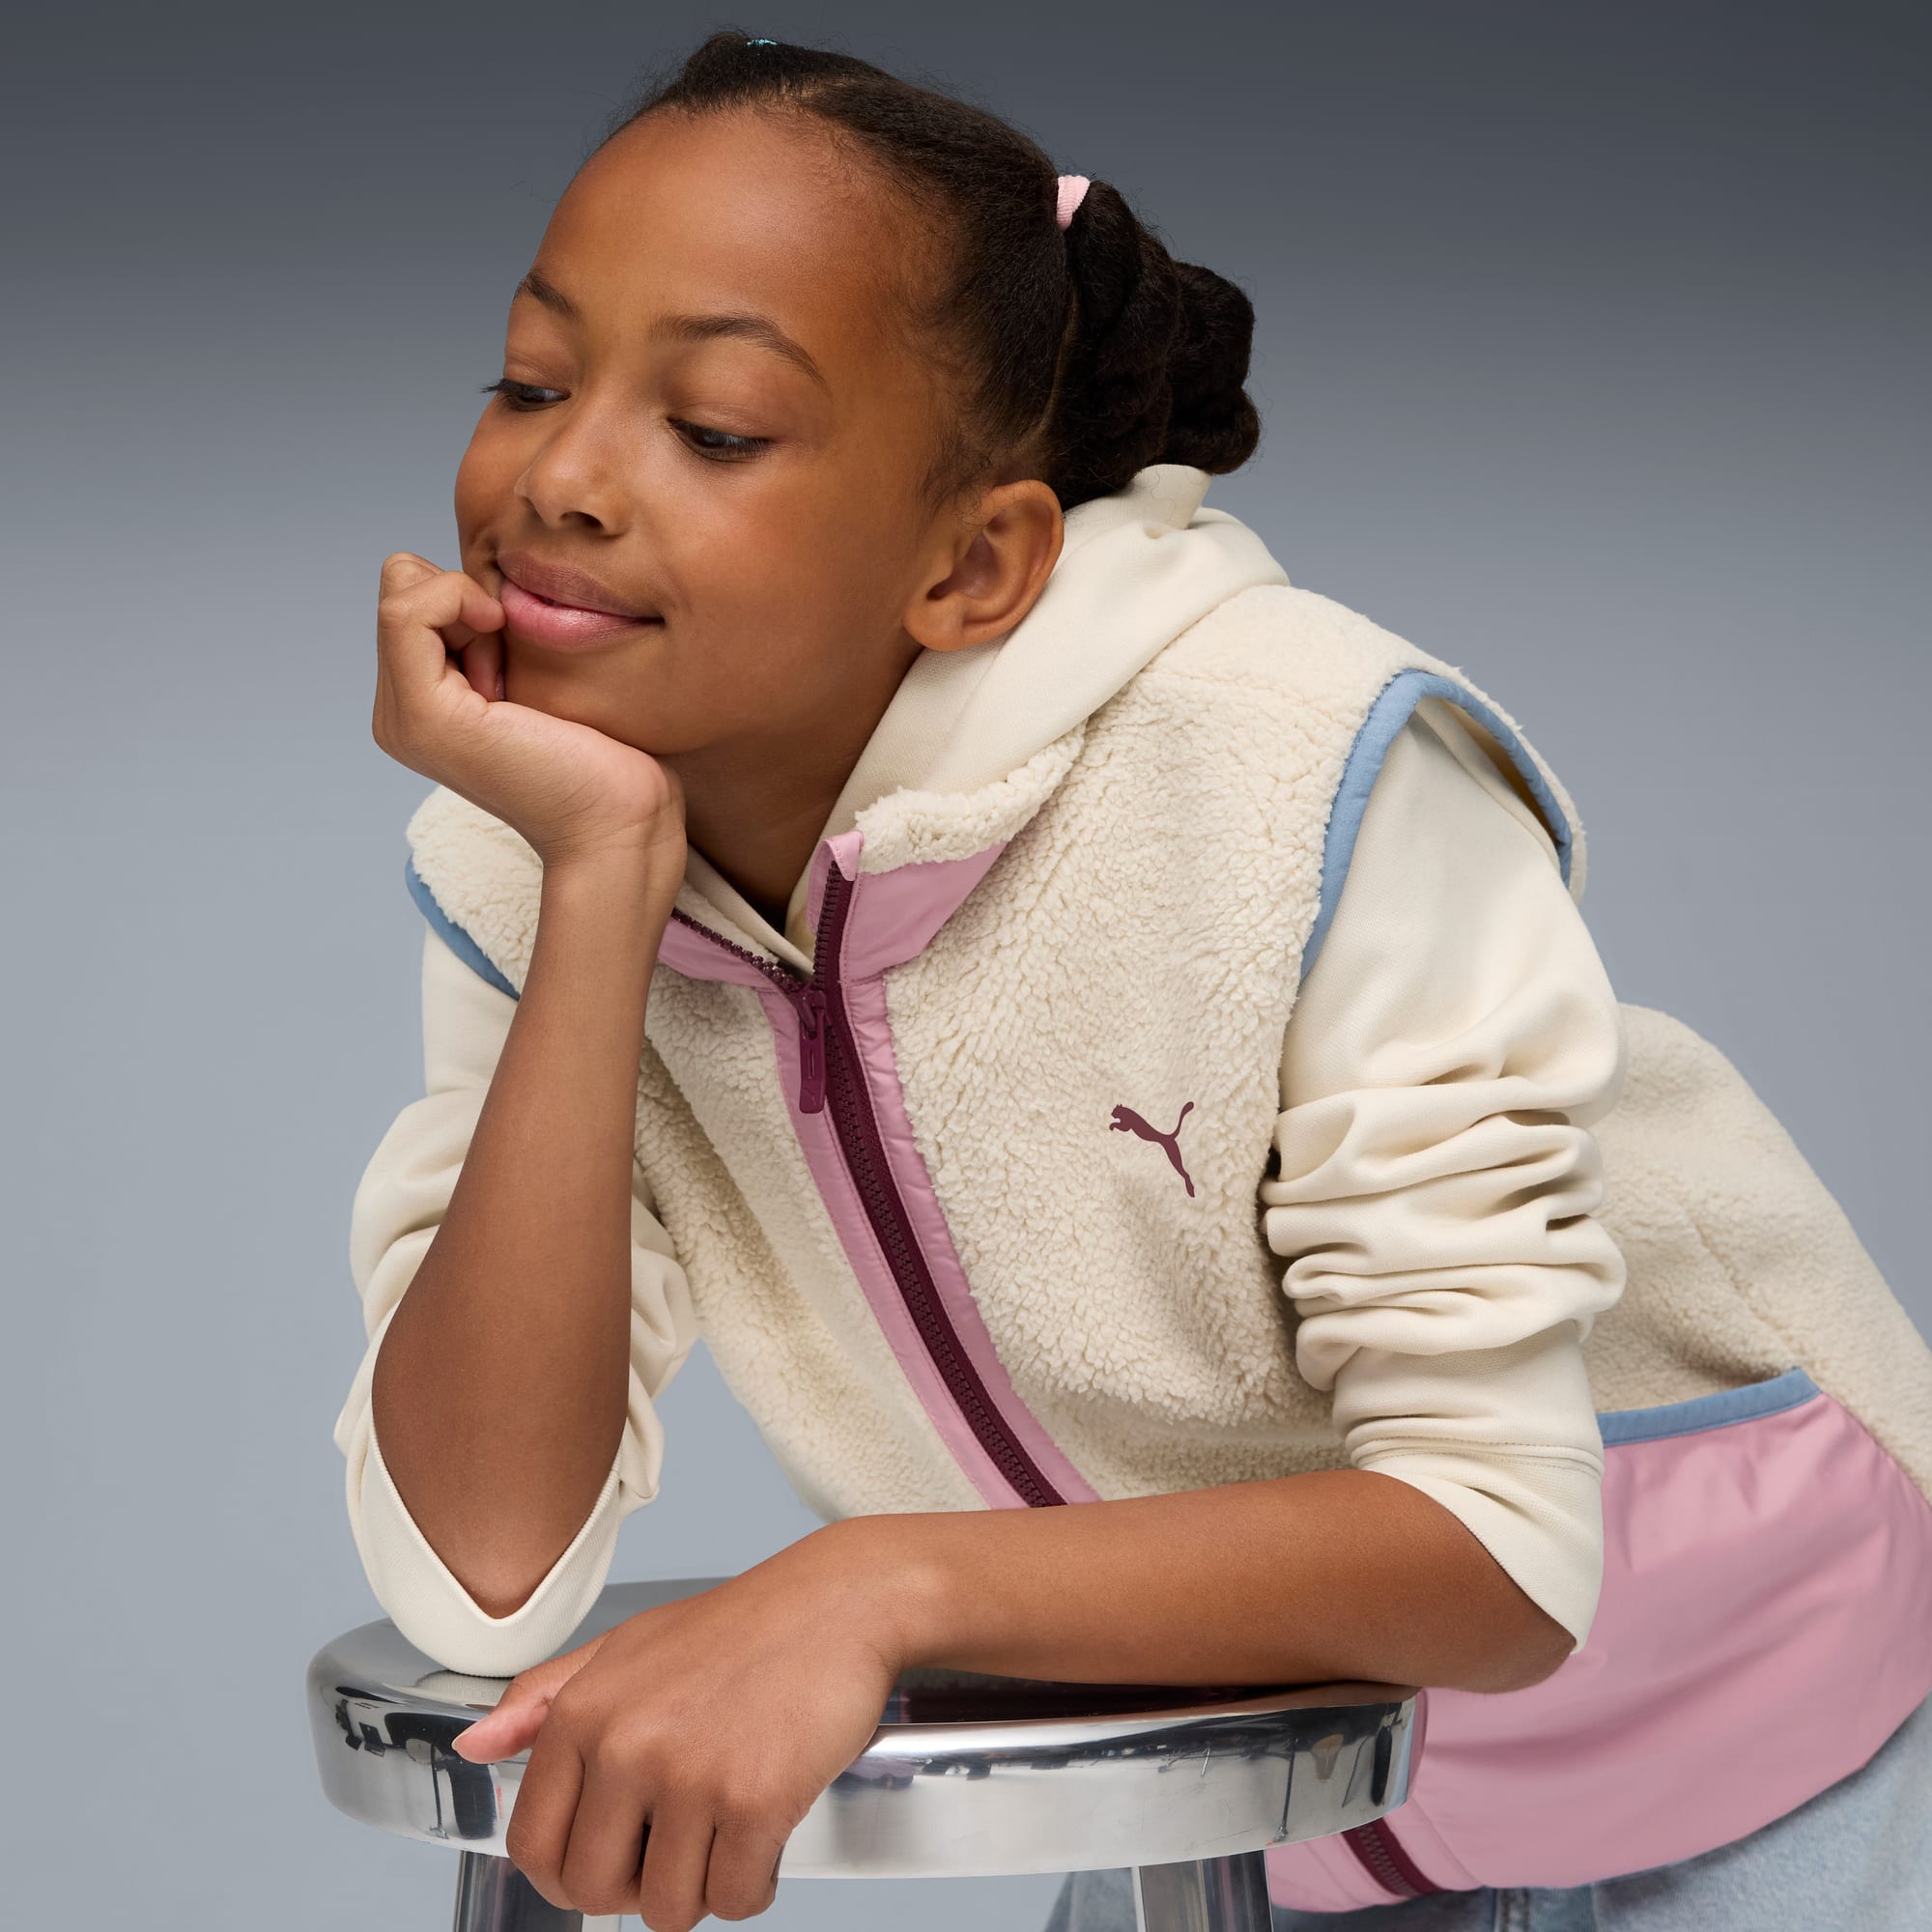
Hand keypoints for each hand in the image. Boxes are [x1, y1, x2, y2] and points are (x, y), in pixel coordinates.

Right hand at [371, 551, 686, 870]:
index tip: (518, 649)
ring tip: (511, 672)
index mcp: (422, 707)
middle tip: (514, 664)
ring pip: (400, 594)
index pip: (411, 599)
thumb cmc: (603, 757)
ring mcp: (403, 719)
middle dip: (465, 601)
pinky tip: (500, 637)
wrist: (620, 821)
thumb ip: (493, 639)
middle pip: (401, 590)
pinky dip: (457, 600)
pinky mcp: (423, 715)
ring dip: (470, 607)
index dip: (469, 598)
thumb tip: (487, 589)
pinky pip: (407, 612)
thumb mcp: (536, 677)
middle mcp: (398, 716)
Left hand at [452, 1527, 905, 1927]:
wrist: (839, 1603)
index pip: (533, 1845)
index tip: (611, 1860)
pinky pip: (737, 1899)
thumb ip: (543, 1698)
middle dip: (640, 1885)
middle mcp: (626, 1746)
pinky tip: (766, 1831)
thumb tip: (474, 1748)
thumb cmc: (740, 1628)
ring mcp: (689, 1777)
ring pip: (670, 1909)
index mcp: (584, 1712)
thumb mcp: (628, 1645)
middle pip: (596, 1890)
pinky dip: (754, 1884)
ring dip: (703, 1887)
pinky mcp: (754, 1802)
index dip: (569, 1873)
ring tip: (727, 1829)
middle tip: (681, 1843)